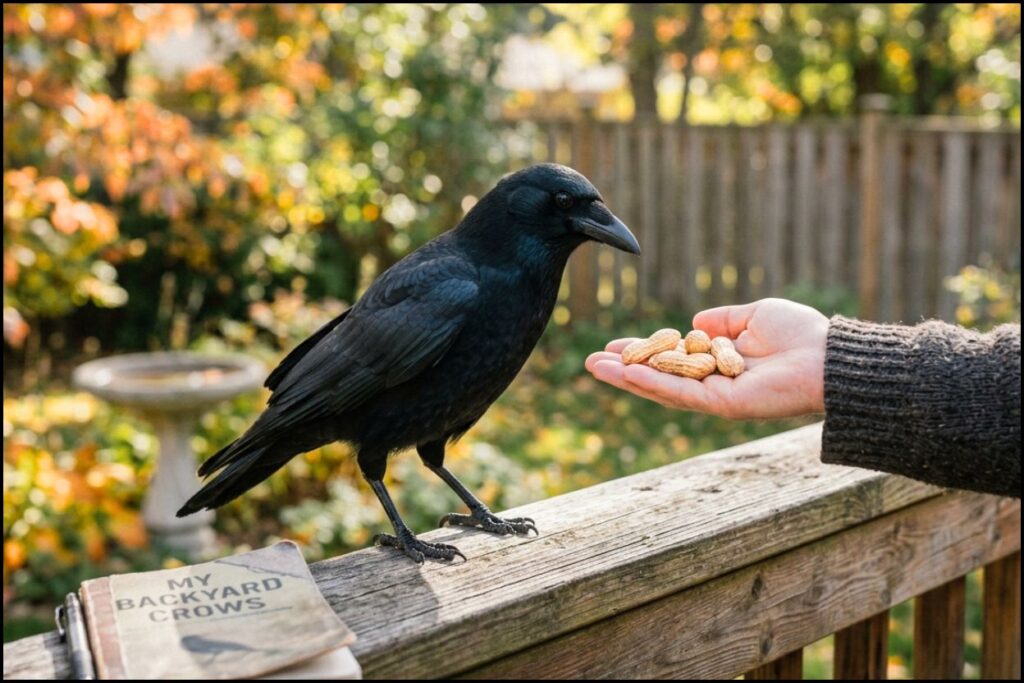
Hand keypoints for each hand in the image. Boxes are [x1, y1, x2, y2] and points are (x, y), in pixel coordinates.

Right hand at [585, 298, 828, 418]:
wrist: (828, 357)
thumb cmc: (801, 334)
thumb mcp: (754, 315)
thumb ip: (723, 319)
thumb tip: (695, 320)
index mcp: (720, 363)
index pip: (672, 359)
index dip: (643, 352)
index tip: (614, 346)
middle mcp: (714, 383)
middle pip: (659, 378)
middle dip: (624, 369)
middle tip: (591, 361)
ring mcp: (716, 397)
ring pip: (662, 389)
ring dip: (626, 379)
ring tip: (595, 367)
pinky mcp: (722, 405)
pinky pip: (679, 393)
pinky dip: (651, 383)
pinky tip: (625, 373)